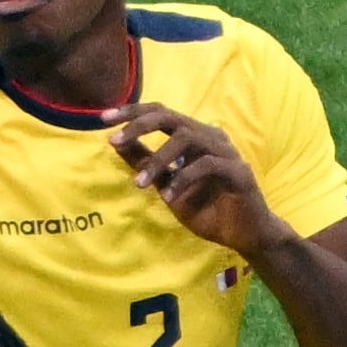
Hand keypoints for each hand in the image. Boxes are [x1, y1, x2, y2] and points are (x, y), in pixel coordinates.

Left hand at [107, 103, 286, 255]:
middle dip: (139, 125)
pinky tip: (169, 197)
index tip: (103, 119)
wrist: (243, 235)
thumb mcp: (166, 185)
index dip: (132, 112)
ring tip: (139, 184)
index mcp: (194, 136)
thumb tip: (116, 143)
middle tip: (114, 140)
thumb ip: (146, 163)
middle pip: (171, 116)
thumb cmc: (207, 209)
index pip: (161, 112)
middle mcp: (210, 136)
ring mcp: (226, 152)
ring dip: (158, 160)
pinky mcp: (238, 171)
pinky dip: (184, 179)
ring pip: (187, 139)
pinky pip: (207, 166)